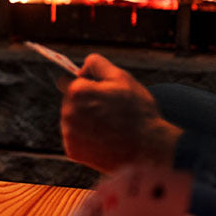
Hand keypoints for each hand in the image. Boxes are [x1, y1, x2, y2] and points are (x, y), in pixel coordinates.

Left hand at [60, 54, 180, 171]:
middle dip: (85, 104)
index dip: (87, 86)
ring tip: (108, 127)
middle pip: (70, 102)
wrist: (148, 149)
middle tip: (109, 112)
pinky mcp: (72, 151)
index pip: (70, 81)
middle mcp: (68, 112)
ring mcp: (69, 133)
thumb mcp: (122, 77)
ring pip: (72, 120)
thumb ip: (96, 64)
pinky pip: (75, 138)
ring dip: (84, 121)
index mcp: (77, 91)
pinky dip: (86, 139)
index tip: (101, 94)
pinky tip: (104, 139)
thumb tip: (81, 68)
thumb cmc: (137, 111)